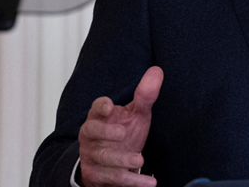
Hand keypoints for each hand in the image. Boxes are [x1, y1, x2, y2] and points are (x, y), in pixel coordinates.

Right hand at [78, 66, 163, 186]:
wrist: (110, 162)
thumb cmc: (122, 132)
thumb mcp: (135, 114)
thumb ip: (145, 95)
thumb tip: (157, 71)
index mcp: (99, 117)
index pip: (96, 108)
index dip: (101, 106)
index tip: (110, 106)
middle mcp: (92, 136)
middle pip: (91, 132)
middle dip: (104, 132)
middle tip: (121, 132)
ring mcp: (93, 156)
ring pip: (103, 158)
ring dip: (121, 160)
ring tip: (139, 160)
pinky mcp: (98, 175)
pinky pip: (113, 179)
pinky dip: (132, 182)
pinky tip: (149, 183)